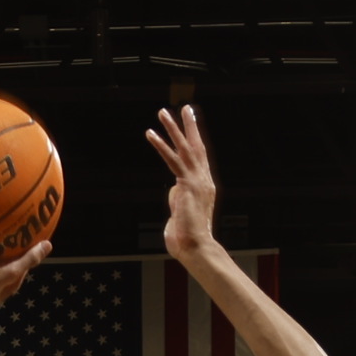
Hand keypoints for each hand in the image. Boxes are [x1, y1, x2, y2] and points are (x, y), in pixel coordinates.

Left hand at [144, 104, 218, 260]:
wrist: (196, 248)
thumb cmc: (188, 239)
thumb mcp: (182, 216)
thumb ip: (179, 202)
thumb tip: (174, 195)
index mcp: (205, 187)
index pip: (201, 158)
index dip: (196, 141)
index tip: (191, 127)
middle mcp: (204, 180)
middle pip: (197, 147)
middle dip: (190, 126)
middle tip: (185, 107)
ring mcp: (197, 181)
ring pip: (185, 148)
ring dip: (173, 128)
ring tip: (163, 112)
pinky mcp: (186, 184)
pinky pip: (172, 160)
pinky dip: (160, 145)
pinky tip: (150, 133)